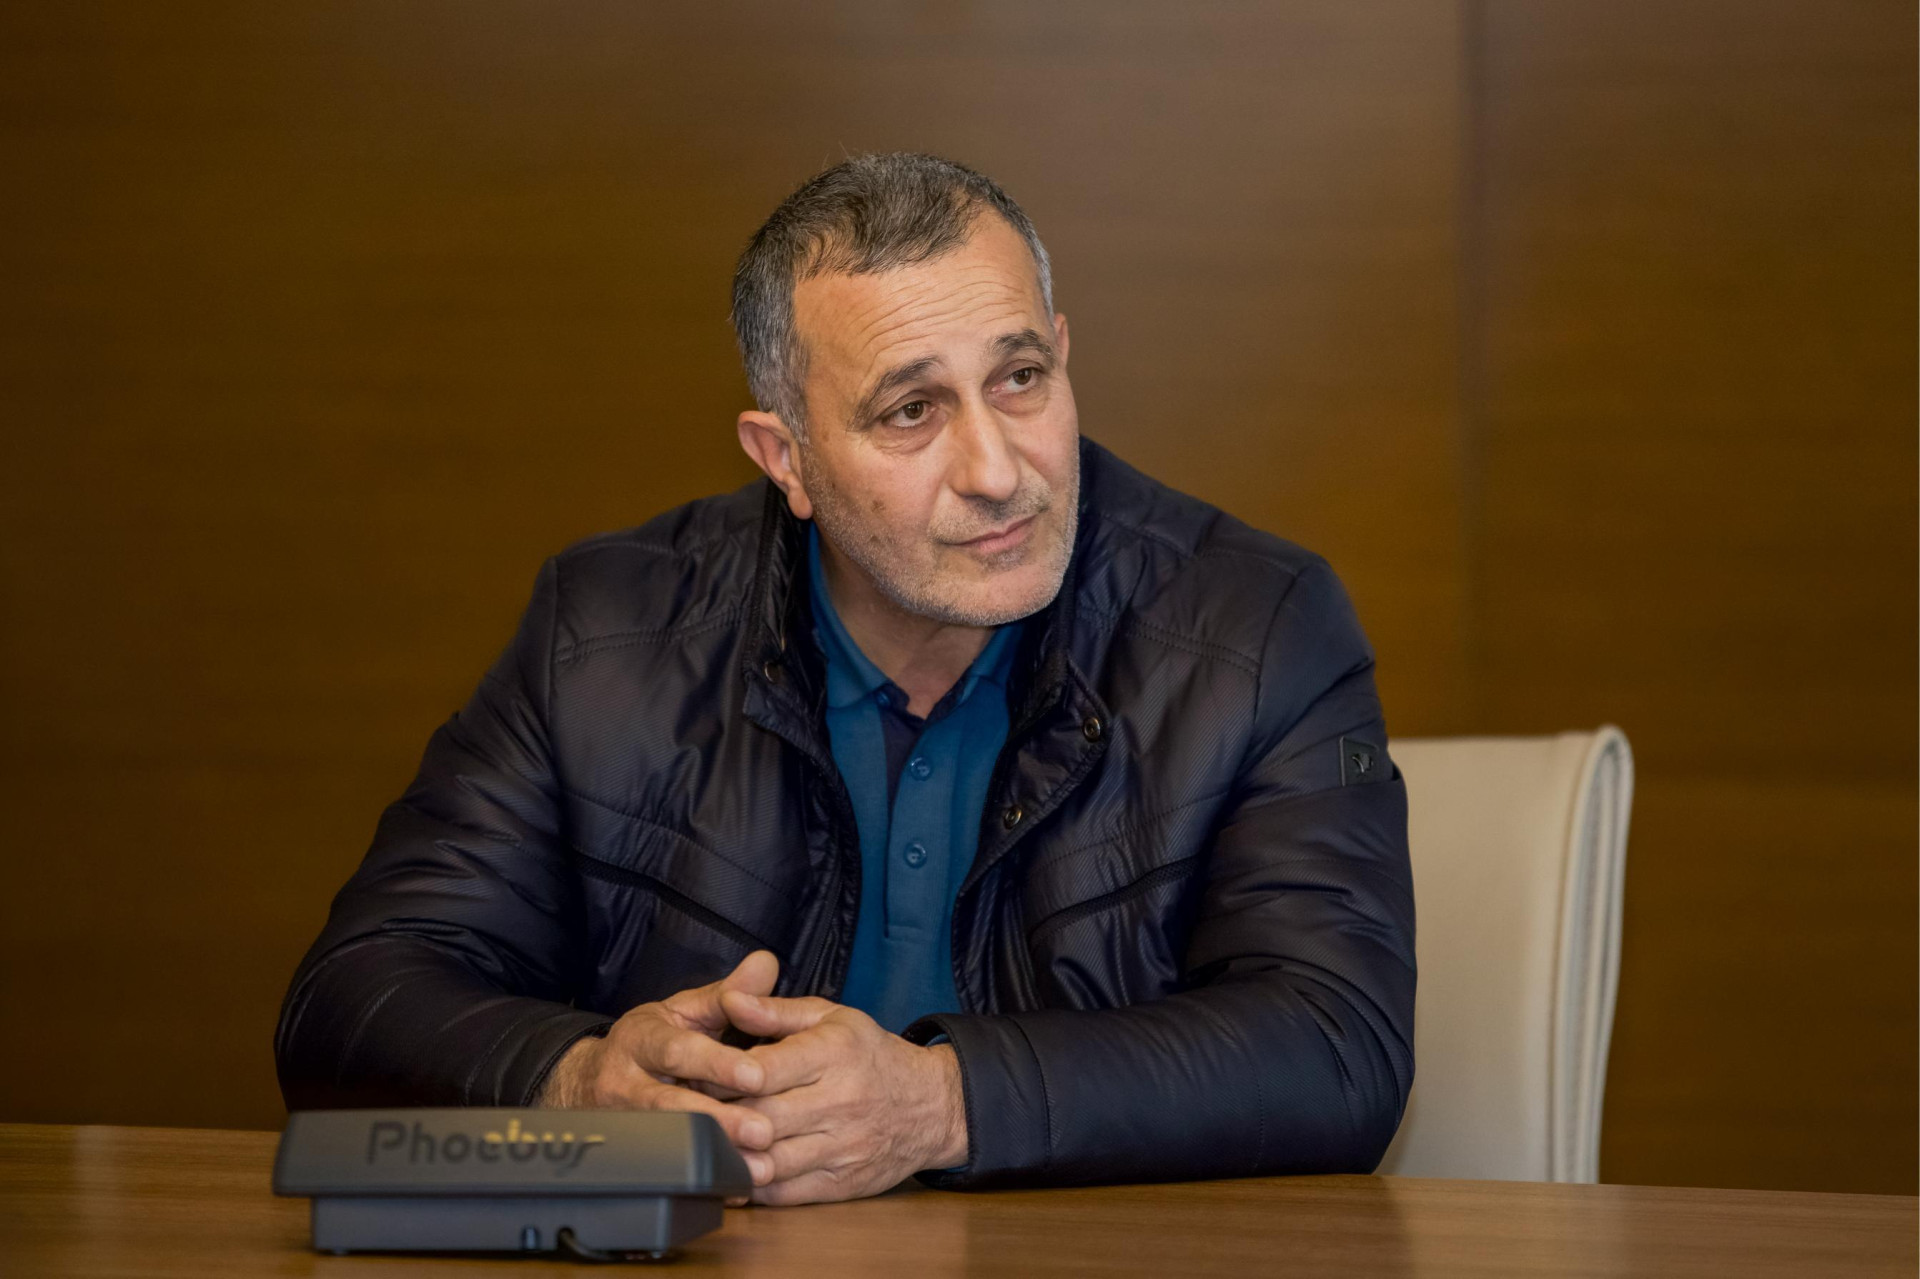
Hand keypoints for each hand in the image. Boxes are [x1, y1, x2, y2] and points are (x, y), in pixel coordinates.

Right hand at [537, 951, 781, 1184]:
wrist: (588, 1083)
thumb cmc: (651, 1043)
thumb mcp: (682, 1011)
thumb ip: (726, 994)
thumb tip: (768, 962)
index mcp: (640, 1039)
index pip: (677, 1050)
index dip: (715, 1063)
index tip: (755, 1075)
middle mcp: (625, 1083)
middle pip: (669, 1104)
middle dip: (718, 1119)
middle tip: (763, 1130)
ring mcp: (624, 1124)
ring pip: (666, 1142)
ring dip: (714, 1156)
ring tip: (757, 1166)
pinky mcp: (628, 1155)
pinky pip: (665, 1172)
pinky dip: (701, 1182)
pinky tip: (735, 1189)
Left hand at [719, 992, 967, 1204]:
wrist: (931, 1106)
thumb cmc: (870, 1054)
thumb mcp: (831, 1017)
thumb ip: (775, 1010)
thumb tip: (729, 999)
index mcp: (834, 1053)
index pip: (766, 1069)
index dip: (723, 1073)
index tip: (695, 1070)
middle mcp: (840, 1101)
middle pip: (762, 1118)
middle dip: (719, 1115)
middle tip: (687, 1108)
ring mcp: (842, 1147)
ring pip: (770, 1160)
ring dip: (731, 1154)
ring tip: (703, 1141)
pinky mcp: (841, 1183)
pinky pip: (785, 1192)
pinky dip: (752, 1185)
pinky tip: (732, 1169)